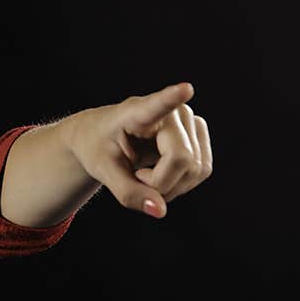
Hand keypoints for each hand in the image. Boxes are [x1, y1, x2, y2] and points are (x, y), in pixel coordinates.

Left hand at [66, 83, 212, 217]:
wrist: (100, 136)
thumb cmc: (97, 147)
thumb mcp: (102, 171)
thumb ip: (128, 192)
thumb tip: (160, 211)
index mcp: (134, 112)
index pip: (156, 105)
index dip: (172, 98)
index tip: (185, 89)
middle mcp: (170, 110)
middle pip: (182, 159)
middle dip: (160, 183)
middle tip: (134, 178)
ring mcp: (189, 119)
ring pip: (197, 168)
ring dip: (172, 186)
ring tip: (145, 175)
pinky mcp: (199, 132)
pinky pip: (202, 170)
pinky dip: (181, 183)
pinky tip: (160, 174)